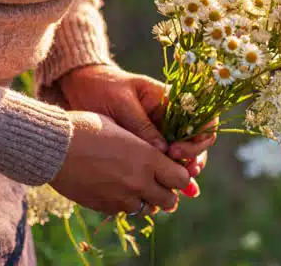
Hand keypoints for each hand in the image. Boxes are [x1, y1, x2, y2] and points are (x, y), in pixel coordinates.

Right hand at [50, 111, 189, 214]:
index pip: (181, 178)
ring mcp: (121, 197)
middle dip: (168, 191)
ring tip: (138, 185)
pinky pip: (124, 211)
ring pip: (148, 208)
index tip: (174, 168)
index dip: (180, 174)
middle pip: (170, 200)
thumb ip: (146, 143)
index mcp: (148, 158)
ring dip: (148, 198)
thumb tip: (162, 151)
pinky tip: (116, 187)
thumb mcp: (123, 128)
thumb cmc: (88, 127)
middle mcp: (138, 181)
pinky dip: (126, 202)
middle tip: (160, 181)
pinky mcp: (104, 206)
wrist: (53, 146)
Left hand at [58, 65, 216, 175]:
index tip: (175, 151)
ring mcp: (160, 132)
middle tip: (184, 175)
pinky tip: (171, 194)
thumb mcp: (122, 103)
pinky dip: (168, 178)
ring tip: (180, 189)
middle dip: (194, 159)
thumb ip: (142, 125)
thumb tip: (163, 152)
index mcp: (170, 100)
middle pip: (196, 140)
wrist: (81, 86)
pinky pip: (163, 162)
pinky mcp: (147, 145)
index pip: (199, 118)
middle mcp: (170, 118)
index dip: (197, 138)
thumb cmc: (104, 87)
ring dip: (184, 173)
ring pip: (182, 155)